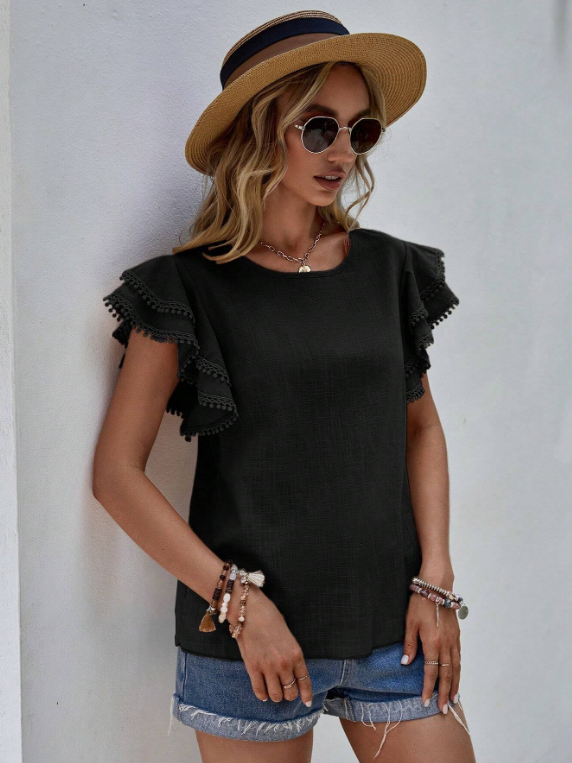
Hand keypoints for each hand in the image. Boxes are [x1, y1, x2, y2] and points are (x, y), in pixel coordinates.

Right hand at [222, 581, 313, 707]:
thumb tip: (291, 669)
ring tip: (273, 690)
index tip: (306, 702)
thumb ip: (291, 654)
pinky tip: (262, 692)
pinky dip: (262, 695)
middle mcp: (284, 664)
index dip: (306, 694)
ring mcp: (268, 668)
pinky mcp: (252, 668)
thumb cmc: (270, 617)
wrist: (250, 610)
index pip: (305, 681)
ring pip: (276, 696)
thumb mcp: (288, 635)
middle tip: (284, 690)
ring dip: (275, 695)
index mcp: (296, 654)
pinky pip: (259, 691)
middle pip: (290, 692)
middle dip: (289, 694)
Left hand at [401, 587, 460, 713]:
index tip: (425, 701)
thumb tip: (406, 664)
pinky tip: (457, 675)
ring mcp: (454, 639)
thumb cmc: (420, 602)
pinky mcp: (457, 634)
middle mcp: (446, 644)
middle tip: (444, 709)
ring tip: (454, 698)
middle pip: (447, 674)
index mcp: (433, 642)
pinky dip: (459, 669)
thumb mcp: (409, 622)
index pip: (431, 672)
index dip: (428, 688)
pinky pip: (459, 657)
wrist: (437, 586)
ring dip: (455, 684)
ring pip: (456, 667)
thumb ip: (409, 644)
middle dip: (444, 693)